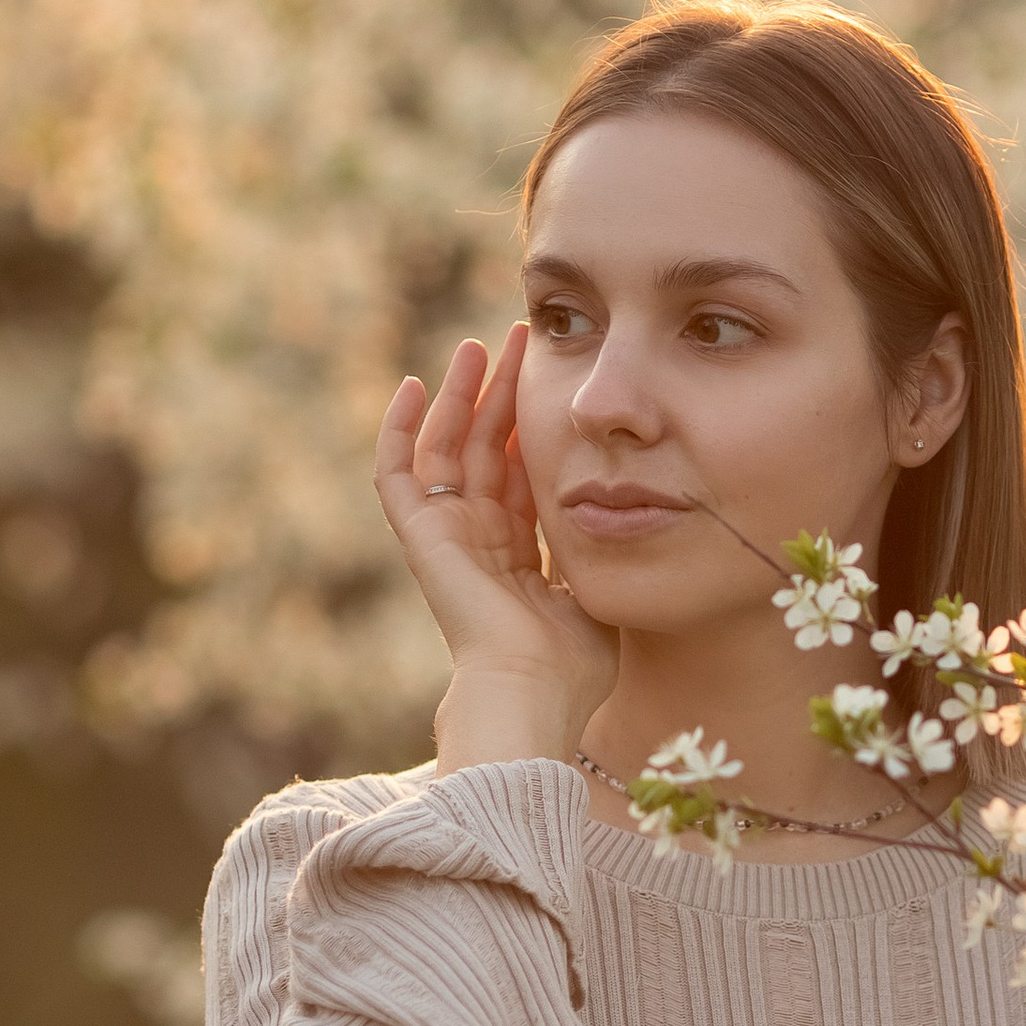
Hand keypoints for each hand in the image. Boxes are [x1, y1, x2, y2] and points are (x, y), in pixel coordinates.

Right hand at [376, 328, 616, 769]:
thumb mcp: (600, 583)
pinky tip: (411, 385)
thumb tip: (629, 503)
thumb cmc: (575, 658)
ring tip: (478, 346)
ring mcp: (447, 536)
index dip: (533, 421)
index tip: (556, 373)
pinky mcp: (420, 537)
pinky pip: (396, 475)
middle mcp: (480, 538)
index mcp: (520, 552)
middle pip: (485, 446)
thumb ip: (602, 543)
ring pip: (445, 447)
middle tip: (522, 339)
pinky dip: (397, 430)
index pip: (522, 470)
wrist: (535, 687)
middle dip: (504, 391)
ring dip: (460, 395)